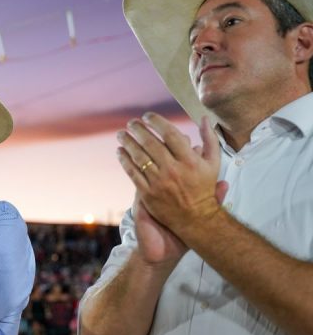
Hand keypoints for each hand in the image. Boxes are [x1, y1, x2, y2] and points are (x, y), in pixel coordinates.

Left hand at [117, 113, 224, 238]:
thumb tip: (203, 118)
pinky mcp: (147, 193)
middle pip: (151, 143)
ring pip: (139, 157)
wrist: (195, 218)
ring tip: (121, 134)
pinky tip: (120, 151)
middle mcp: (173, 169)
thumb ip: (210, 140)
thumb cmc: (204, 188)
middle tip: (131, 123)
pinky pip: (132, 173)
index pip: (170, 134)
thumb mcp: (214, 163)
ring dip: (128, 142)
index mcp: (190, 160)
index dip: (157, 122)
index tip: (148, 116)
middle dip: (138, 130)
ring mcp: (159, 182)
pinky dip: (124, 160)